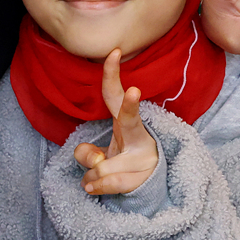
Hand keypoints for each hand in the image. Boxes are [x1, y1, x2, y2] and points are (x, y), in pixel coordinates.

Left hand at [74, 51, 158, 195]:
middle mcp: (137, 137)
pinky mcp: (141, 178)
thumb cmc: (122, 162)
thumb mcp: (103, 154)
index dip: (112, 75)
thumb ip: (89, 153)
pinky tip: (90, 187)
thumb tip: (89, 158)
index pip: (114, 95)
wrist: (150, 186)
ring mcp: (142, 158)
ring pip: (104, 165)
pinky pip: (110, 183)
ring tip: (91, 179)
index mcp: (125, 124)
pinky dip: (96, 186)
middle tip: (134, 91)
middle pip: (130, 119)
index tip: (114, 52)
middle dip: (130, 106)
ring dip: (92, 175)